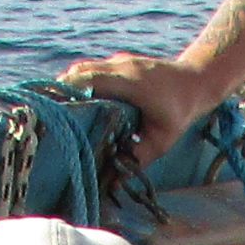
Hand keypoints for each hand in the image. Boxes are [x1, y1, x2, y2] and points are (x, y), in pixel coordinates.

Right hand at [62, 51, 223, 168]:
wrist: (197, 80)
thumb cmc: (180, 111)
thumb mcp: (162, 140)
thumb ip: (136, 160)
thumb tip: (111, 184)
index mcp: (129, 82)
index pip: (87, 80)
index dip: (65, 93)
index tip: (50, 111)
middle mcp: (120, 66)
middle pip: (77, 72)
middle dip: (59, 91)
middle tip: (46, 115)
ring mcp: (118, 60)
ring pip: (82, 68)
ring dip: (67, 86)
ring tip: (55, 111)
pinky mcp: (118, 62)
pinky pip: (91, 69)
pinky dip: (79, 83)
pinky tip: (74, 103)